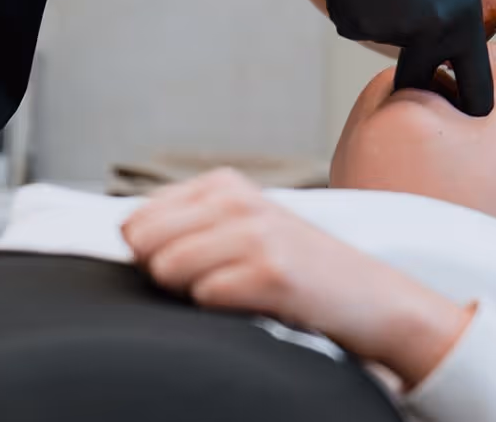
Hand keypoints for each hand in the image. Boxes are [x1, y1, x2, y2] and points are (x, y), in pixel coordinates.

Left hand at [123, 169, 473, 388]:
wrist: (370, 297)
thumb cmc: (299, 269)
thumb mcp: (242, 229)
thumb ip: (186, 225)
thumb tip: (125, 237)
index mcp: (224, 184)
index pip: (137, 217)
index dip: (151, 253)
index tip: (193, 264)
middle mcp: (237, 200)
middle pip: (144, 243)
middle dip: (164, 273)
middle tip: (215, 281)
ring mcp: (256, 233)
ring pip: (168, 270)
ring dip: (194, 293)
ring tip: (238, 290)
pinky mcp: (271, 271)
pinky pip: (205, 297)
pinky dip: (222, 311)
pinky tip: (256, 304)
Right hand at [299, 0, 495, 115]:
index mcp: (462, 21)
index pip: (476, 92)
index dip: (472, 99)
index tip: (465, 95)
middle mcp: (427, 35)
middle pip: (426, 80)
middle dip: (425, 73)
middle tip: (419, 41)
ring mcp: (388, 33)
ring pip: (395, 46)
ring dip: (396, 28)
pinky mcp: (353, 26)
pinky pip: (365, 30)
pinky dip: (368, 14)